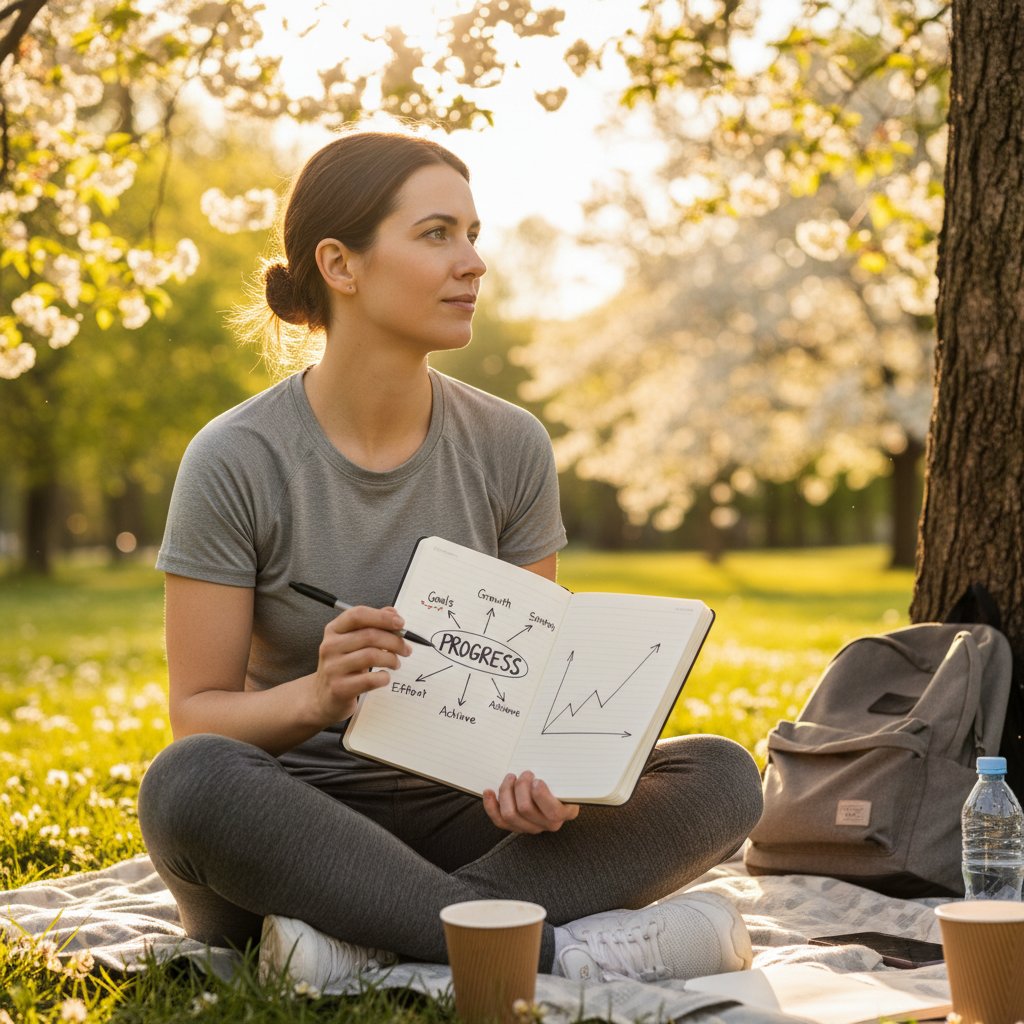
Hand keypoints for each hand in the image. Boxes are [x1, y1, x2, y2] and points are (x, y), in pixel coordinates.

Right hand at [314, 605, 410, 722]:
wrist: (323, 698)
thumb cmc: (344, 666)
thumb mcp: (353, 642)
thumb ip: (372, 624)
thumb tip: (392, 613)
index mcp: (334, 630)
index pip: (358, 615)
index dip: (382, 617)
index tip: (401, 623)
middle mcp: (330, 646)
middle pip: (369, 635)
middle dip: (395, 641)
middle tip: (406, 649)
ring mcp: (333, 668)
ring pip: (371, 656)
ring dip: (391, 659)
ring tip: (396, 663)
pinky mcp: (340, 688)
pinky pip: (370, 679)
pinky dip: (384, 677)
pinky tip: (384, 677)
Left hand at [482, 771, 580, 833]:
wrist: (555, 785)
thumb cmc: (560, 776)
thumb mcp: (565, 773)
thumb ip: (559, 769)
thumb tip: (556, 753)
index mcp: (566, 812)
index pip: (553, 811)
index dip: (541, 795)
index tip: (537, 780)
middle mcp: (550, 824)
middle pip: (526, 809)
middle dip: (521, 786)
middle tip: (524, 774)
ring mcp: (532, 827)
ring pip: (510, 814)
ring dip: (506, 792)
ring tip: (510, 778)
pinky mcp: (517, 827)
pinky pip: (499, 821)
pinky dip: (491, 806)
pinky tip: (489, 792)